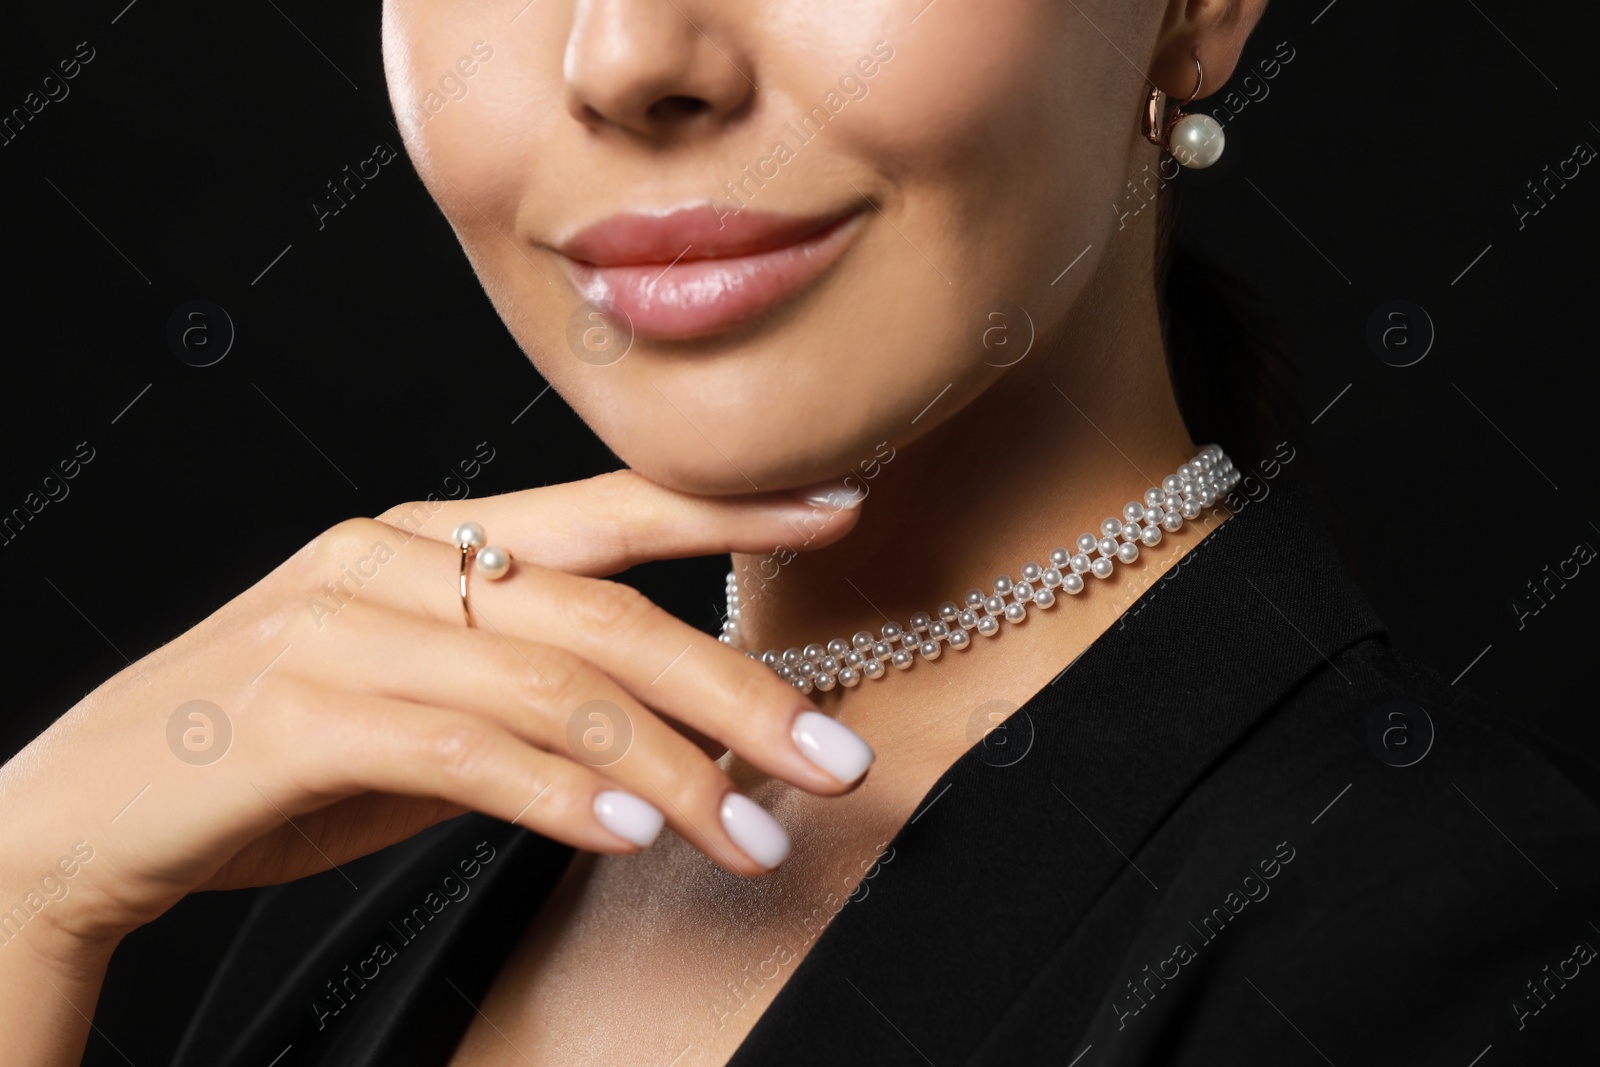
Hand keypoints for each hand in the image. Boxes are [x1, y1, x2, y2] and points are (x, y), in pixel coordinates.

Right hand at [0, 471, 868, 965]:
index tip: (839, 503)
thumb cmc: (283, 751)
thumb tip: (684, 740)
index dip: (727, 503)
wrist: (94, 808)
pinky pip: (466, 750)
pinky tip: (638, 830)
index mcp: (429, 535)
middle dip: (736, 690)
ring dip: (671, 770)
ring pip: (551, 683)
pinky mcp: (300, 713)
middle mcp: (390, 558)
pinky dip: (564, 792)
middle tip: (834, 758)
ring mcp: (341, 628)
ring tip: (754, 836)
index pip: (606, 507)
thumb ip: (534, 694)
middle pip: (605, 610)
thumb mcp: (426, 703)